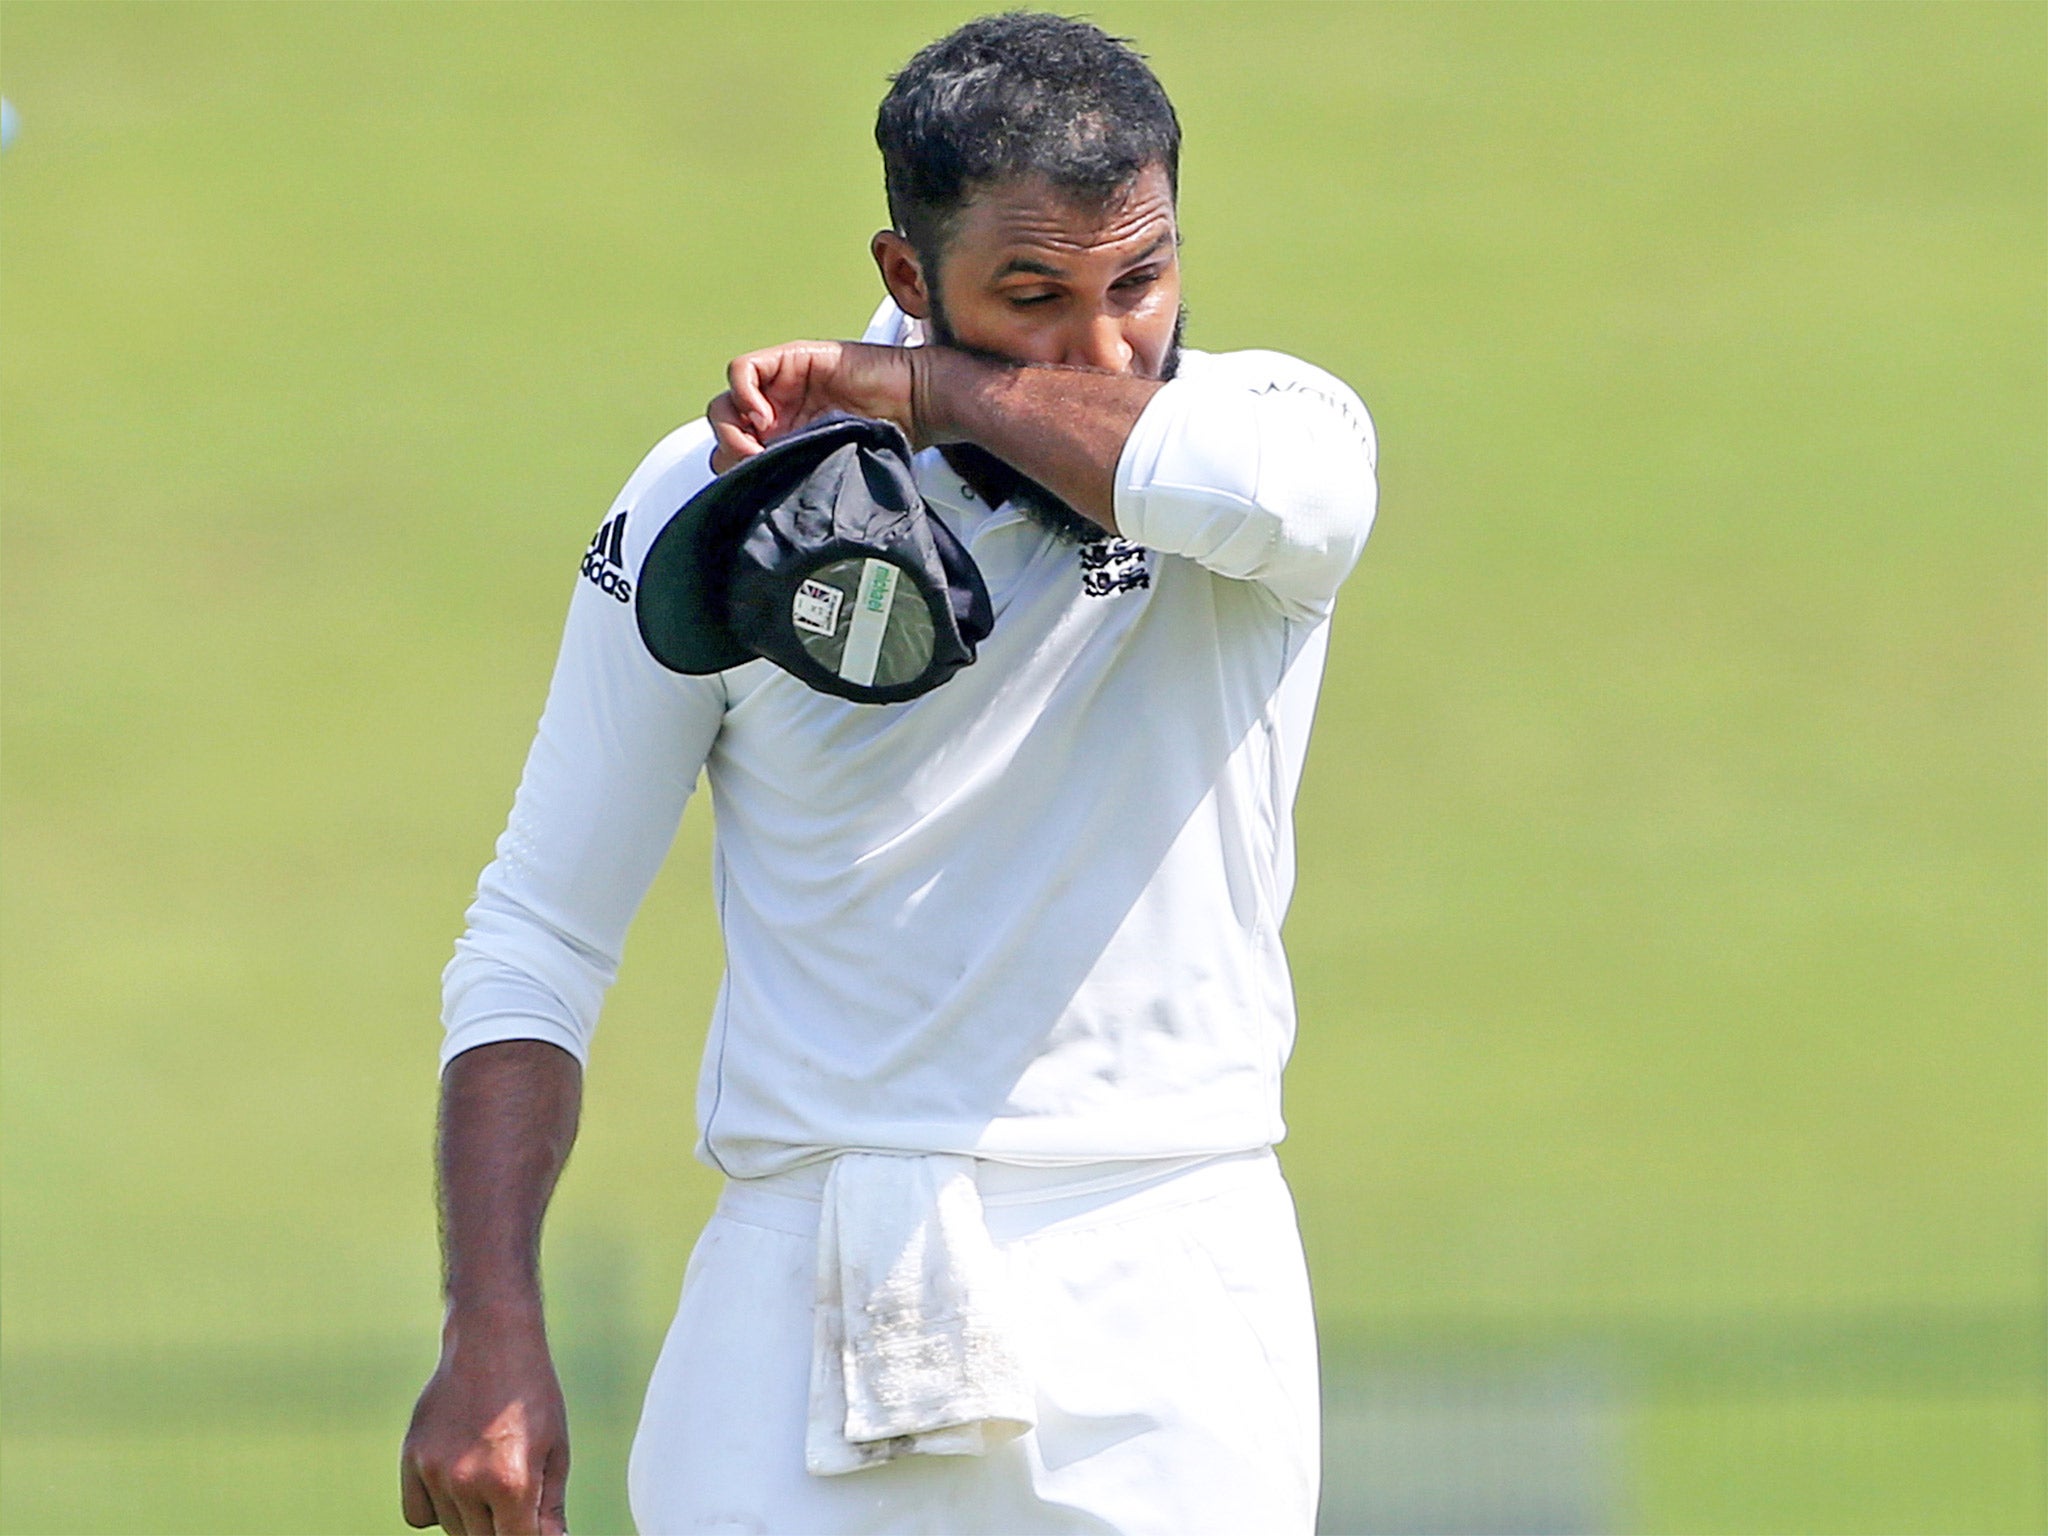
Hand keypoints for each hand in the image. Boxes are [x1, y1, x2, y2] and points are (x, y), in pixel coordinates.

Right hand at [401, 1322, 569, 1535]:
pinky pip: (419, 1514)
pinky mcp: (412, 1459)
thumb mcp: (555, 1450)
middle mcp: (468, 1482)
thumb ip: (551, 1509)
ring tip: (490, 1474)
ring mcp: (435, 1472)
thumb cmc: (533, 1395)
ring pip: (453, 1530)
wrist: (492, 1342)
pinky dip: (438, 1509)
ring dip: (473, 1519)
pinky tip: (458, 1480)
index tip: (529, 1525)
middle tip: (514, 1496)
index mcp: (512, 1483)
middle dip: (503, 1528)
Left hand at [707, 340, 920, 470]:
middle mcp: (777, 415)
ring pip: (725, 403)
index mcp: (785, 443)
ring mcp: (779, 388)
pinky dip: (744, 394)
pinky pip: (743, 371)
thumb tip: (767, 519)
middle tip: (754, 464)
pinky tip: (765, 415)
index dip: (736, 472)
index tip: (754, 487)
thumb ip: (799, 482)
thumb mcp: (833, 473)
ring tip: (758, 441)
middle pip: (722, 431)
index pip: (734, 456)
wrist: (916, 404)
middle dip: (730, 452)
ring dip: (733, 427)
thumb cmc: (887, 437)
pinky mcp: (788, 361)